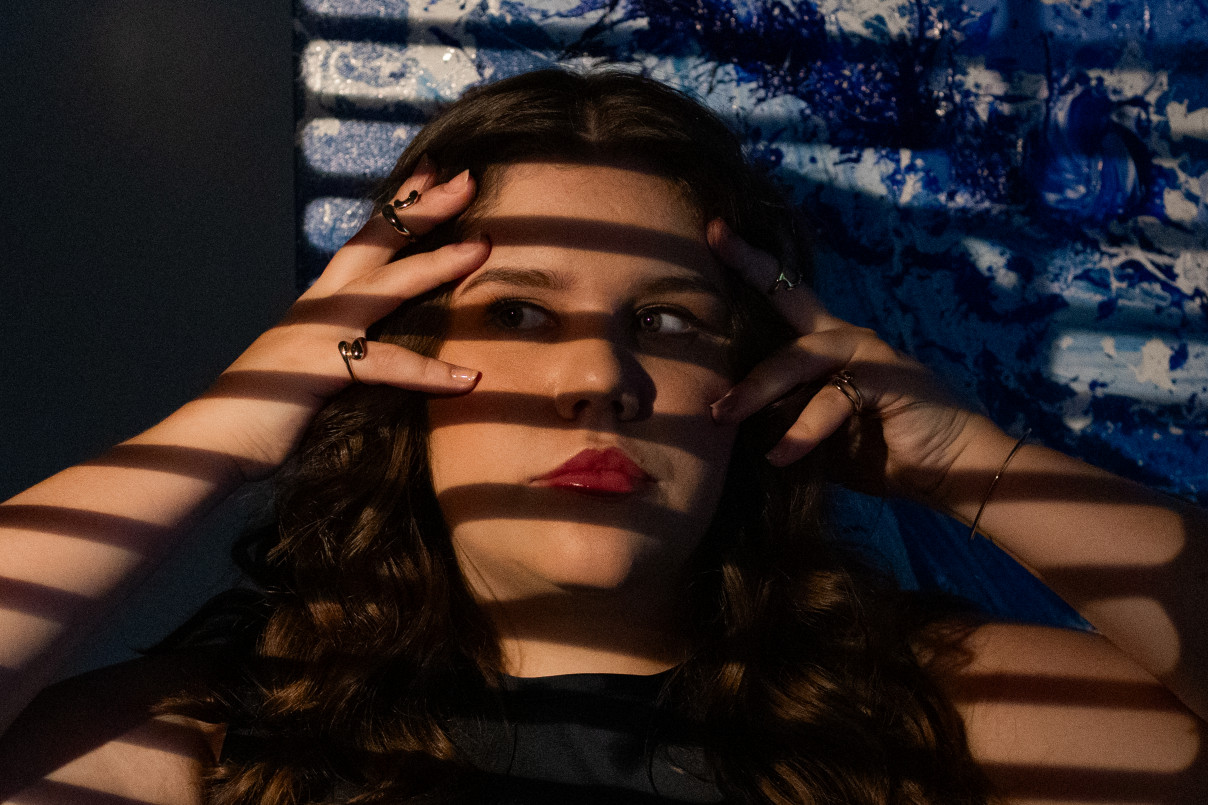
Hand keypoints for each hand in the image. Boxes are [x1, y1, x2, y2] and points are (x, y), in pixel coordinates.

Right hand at [201, 157, 488, 479]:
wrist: (215, 441)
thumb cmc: (269, 410)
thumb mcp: (316, 366)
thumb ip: (347, 347)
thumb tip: (380, 346)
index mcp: (321, 302)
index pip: (367, 240)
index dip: (401, 205)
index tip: (435, 172)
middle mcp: (320, 305)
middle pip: (378, 241)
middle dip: (423, 208)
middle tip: (467, 177)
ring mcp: (318, 330)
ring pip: (388, 285)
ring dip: (438, 264)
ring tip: (483, 248)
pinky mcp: (319, 366)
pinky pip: (385, 365)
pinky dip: (429, 373)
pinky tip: (469, 377)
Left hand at [707, 219, 990, 500]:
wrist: (954, 472)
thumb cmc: (883, 454)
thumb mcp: (818, 437)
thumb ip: (783, 418)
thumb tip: (728, 420)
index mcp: (831, 346)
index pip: (785, 295)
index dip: (751, 262)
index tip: (714, 230)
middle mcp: (848, 338)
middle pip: (789, 299)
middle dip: (747, 274)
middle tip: (695, 285)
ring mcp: (871, 353)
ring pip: (800, 357)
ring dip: (757, 388)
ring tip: (722, 415)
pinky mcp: (889, 380)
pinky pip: (833, 398)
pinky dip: (804, 430)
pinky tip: (782, 455)